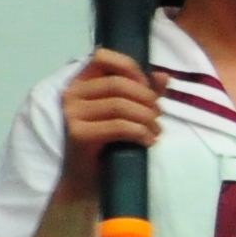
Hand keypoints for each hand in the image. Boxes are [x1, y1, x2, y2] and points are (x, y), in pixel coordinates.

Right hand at [49, 50, 163, 199]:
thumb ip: (144, 92)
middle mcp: (71, 95)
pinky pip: (119, 126)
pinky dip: (141, 132)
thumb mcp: (126, 112)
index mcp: (80, 83)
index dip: (130, 67)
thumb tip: (164, 76)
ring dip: (148, 118)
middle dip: (147, 98)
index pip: (102, 57)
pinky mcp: (78, 134)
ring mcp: (72, 114)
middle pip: (118, 83)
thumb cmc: (107, 142)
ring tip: (156, 130)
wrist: (86, 179)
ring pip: (121, 105)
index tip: (148, 87)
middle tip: (158, 115)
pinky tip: (149, 141)